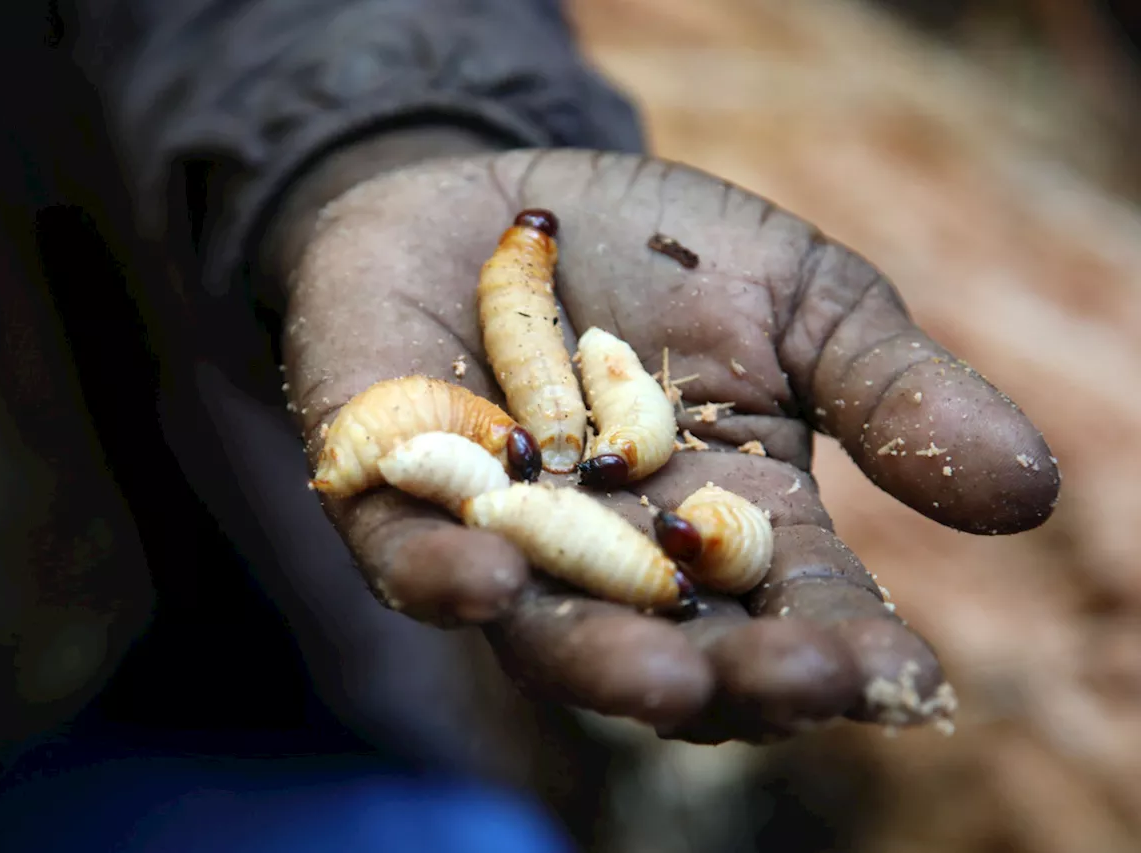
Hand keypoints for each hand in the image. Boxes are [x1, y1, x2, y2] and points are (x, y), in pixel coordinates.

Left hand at [281, 149, 1059, 743]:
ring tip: (662, 676)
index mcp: (727, 526)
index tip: (898, 681)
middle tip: (789, 685)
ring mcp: (503, 538)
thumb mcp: (801, 302)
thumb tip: (1031, 492)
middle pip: (678, 649)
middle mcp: (616, 560)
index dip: (848, 653)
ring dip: (603, 659)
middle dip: (733, 677)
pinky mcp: (390, 497)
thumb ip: (893, 392)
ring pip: (549, 631)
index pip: (797, 613)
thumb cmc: (659, 252)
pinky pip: (408, 559)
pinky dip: (444, 577)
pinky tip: (485, 581)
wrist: (498, 190)